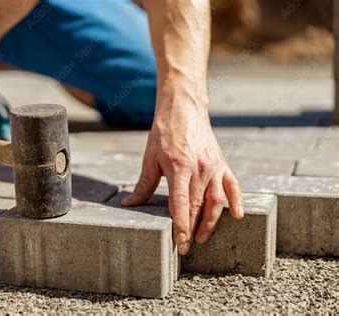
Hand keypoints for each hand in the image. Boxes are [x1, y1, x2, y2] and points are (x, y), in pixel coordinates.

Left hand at [122, 96, 243, 254]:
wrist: (184, 110)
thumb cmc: (164, 134)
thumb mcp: (150, 158)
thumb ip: (144, 184)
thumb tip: (129, 204)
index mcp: (179, 167)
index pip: (181, 202)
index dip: (180, 224)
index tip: (180, 242)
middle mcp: (199, 169)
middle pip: (198, 205)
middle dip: (192, 229)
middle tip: (187, 248)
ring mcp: (214, 167)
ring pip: (217, 201)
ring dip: (211, 222)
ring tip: (202, 238)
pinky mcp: (222, 164)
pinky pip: (232, 186)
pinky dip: (237, 202)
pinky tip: (237, 216)